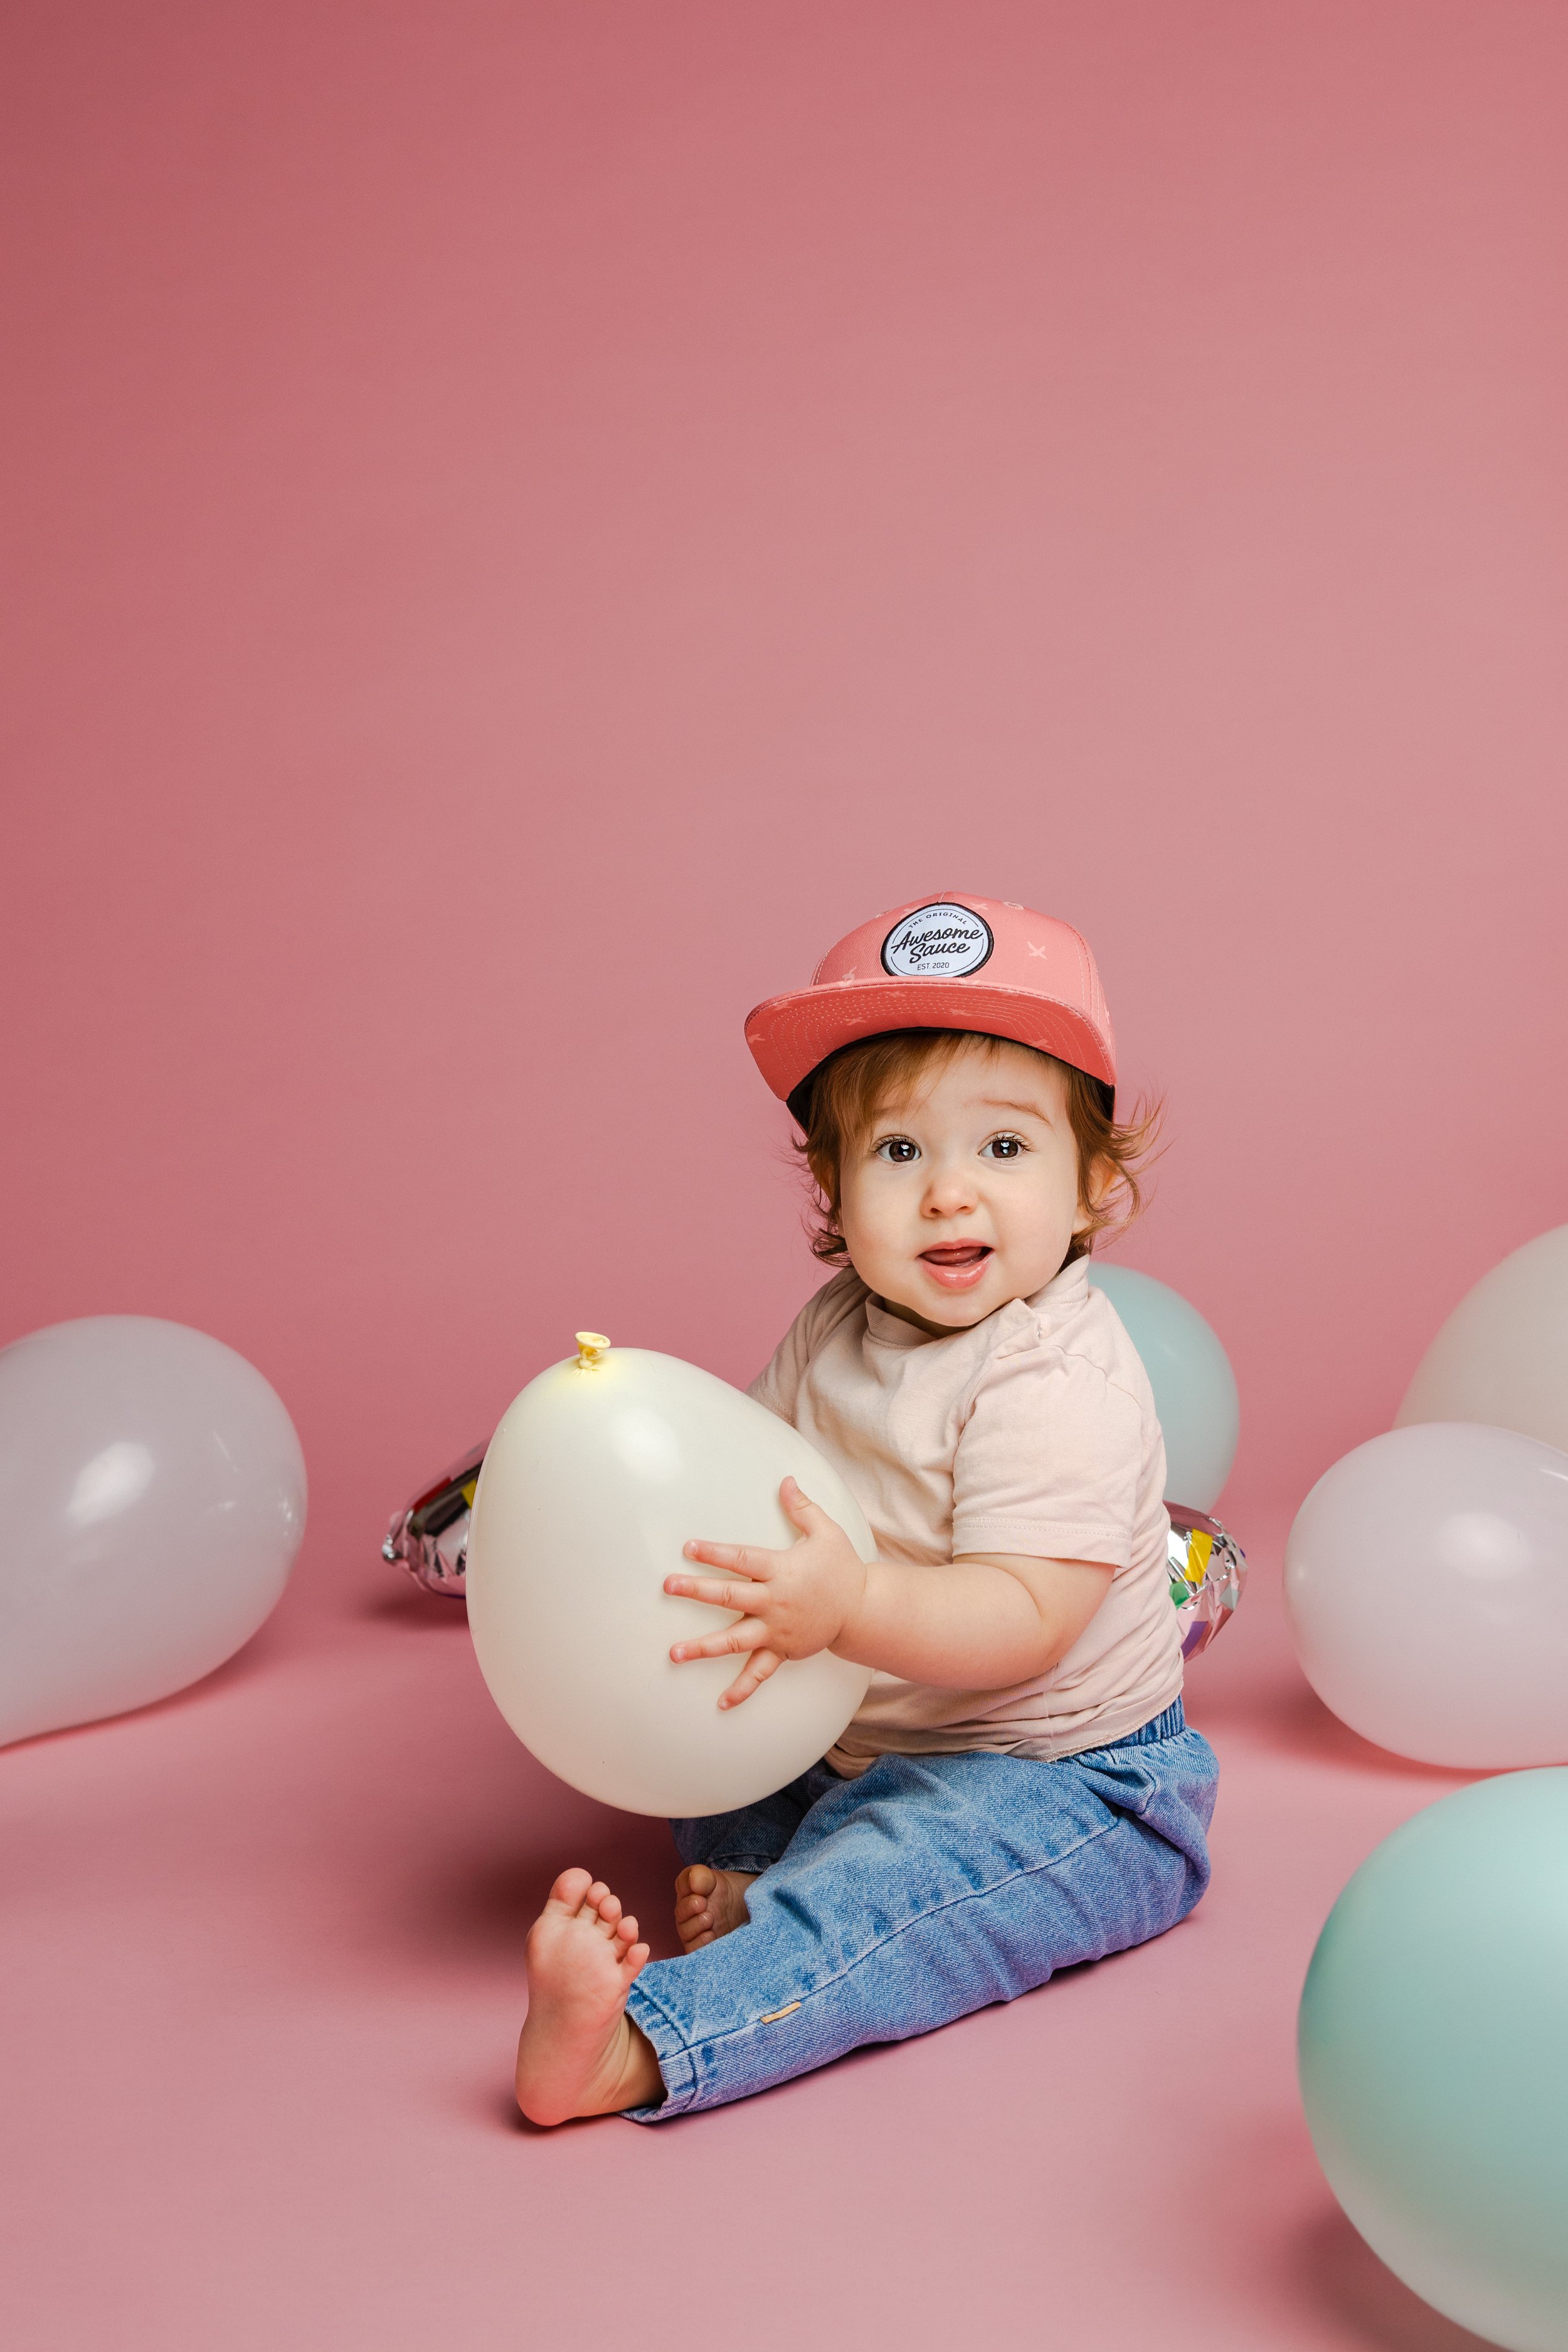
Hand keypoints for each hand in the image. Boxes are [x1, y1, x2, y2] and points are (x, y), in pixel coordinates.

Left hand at [664, 1476, 868, 1708]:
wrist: (863, 1610)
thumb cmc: (841, 1568)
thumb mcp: (826, 1532)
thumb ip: (802, 1508)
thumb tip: (787, 1480)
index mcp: (781, 1571)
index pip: (742, 1560)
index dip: (716, 1553)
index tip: (689, 1547)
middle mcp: (775, 1602)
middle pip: (731, 1596)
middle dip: (698, 1591)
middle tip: (669, 1586)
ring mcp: (776, 1630)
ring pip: (736, 1640)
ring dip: (704, 1647)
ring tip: (674, 1653)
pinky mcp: (782, 1651)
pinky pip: (760, 1673)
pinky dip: (742, 1689)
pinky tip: (721, 1703)